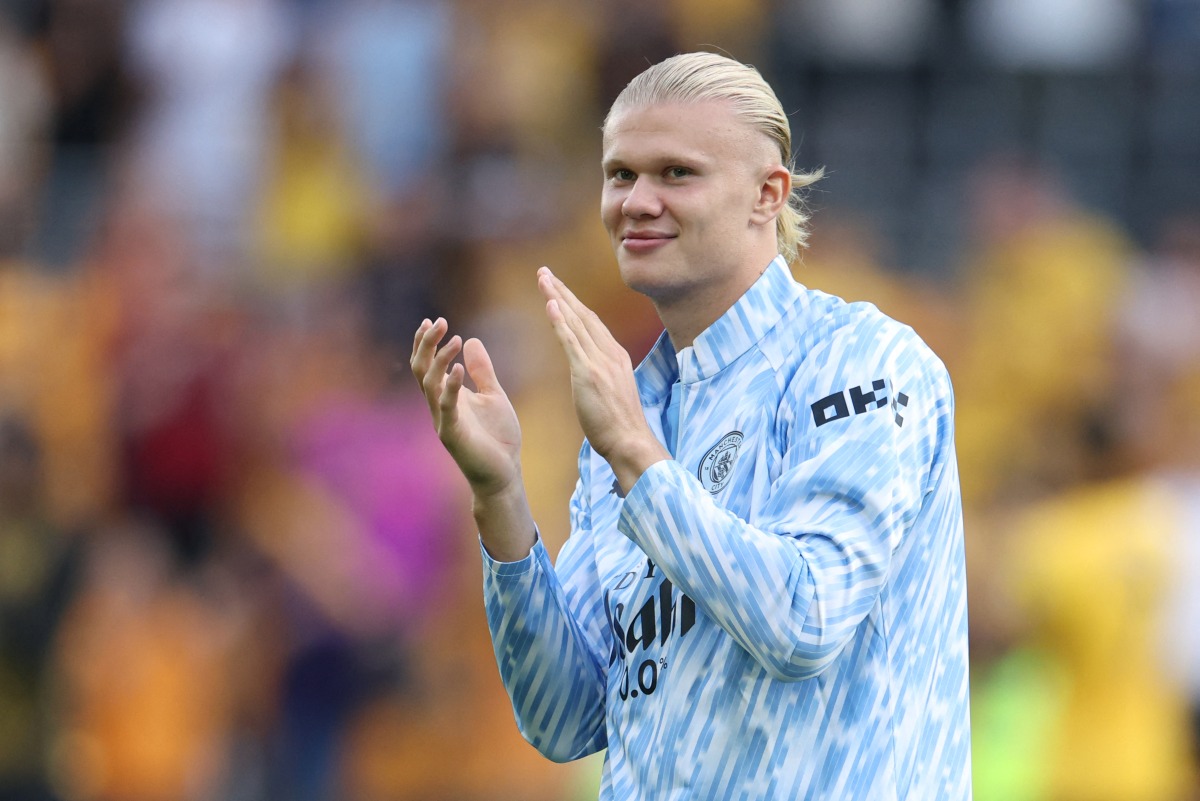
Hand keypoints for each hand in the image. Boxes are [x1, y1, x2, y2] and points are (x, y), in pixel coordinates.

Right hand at [410, 318, 521, 497]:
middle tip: (438, 322)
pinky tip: (456, 369)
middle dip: (426, 345)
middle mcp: (440, 406)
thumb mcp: (493, 395)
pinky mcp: (453, 435)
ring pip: (429, 385)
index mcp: (448, 396)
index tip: (432, 321)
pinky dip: (449, 387)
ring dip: (439, 359)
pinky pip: (446, 407)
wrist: (505, 472)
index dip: (426, 343)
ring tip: (454, 339)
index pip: (427, 365)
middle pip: (421, 370)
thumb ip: (482, 370)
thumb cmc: (498, 437)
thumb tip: (471, 339)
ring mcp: (443, 420)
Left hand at [538, 267, 668, 490]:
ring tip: (543, 279)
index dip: (573, 303)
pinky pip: (572, 342)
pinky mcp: (589, 373)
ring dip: (557, 298)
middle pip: (583, 314)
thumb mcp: (614, 391)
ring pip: (576, 321)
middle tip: (544, 272)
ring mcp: (600, 362)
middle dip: (562, 291)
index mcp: (615, 356)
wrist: (630, 441)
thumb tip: (593, 370)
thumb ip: (603, 374)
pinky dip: (561, 321)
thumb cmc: (620, 425)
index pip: (591, 322)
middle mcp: (609, 353)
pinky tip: (551, 305)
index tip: (558, 289)